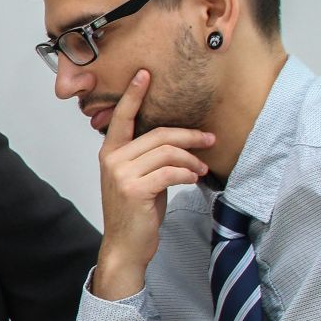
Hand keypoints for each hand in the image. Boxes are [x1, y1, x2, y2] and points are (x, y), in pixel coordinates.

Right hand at [91, 70, 215, 300]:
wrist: (126, 245)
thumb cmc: (136, 212)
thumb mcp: (139, 178)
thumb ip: (149, 157)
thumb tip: (179, 141)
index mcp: (110, 152)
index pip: (122, 117)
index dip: (134, 95)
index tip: (145, 75)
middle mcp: (112, 159)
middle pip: (158, 134)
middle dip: (189, 135)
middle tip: (210, 139)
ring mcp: (121, 174)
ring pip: (167, 152)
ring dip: (192, 159)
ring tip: (201, 169)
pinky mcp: (135, 189)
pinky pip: (170, 171)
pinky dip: (187, 173)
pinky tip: (193, 178)